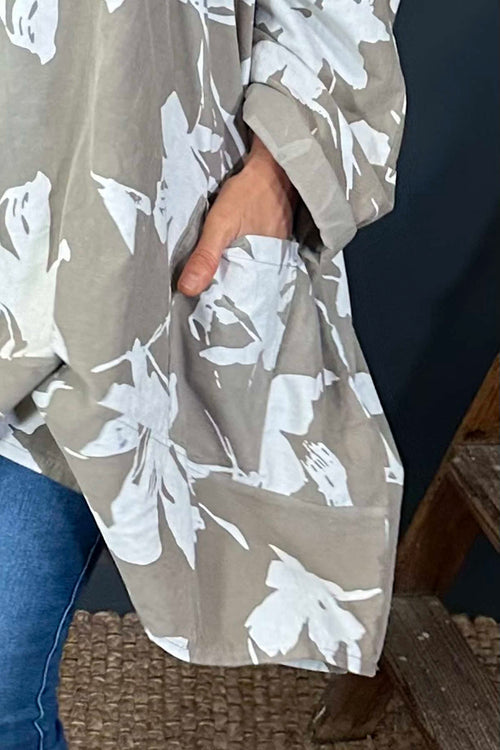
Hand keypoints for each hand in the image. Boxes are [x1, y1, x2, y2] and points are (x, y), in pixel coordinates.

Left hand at [177, 133, 298, 296]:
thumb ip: (206, 256)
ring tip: (208, 282)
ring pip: (247, 273)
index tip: (201, 310)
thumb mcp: (221, 223)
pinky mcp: (271, 242)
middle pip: (243, 287)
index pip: (240, 299)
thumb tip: (187, 289)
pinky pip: (253, 259)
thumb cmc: (249, 193)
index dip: (221, 304)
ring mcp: (273, 254)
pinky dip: (239, 261)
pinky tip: (226, 258)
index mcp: (262, 269)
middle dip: (224, 292)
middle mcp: (271, 266)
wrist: (273, 166)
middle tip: (199, 297)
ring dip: (230, 277)